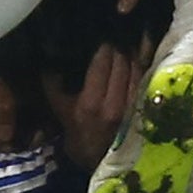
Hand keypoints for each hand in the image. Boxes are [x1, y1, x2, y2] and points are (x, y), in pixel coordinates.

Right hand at [62, 43, 139, 169]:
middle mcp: (113, 104)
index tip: (101, 34)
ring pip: (136, 67)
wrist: (95, 159)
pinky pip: (143, 78)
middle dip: (118, 45)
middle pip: (122, 62)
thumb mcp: (59, 109)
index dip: (103, 45)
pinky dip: (140, 64)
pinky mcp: (142, 107)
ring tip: (126, 39)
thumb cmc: (76, 132)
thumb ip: (53, 83)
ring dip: (131, 52)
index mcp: (90, 103)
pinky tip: (136, 55)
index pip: (102, 63)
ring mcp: (131, 106)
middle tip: (114, 33)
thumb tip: (49, 55)